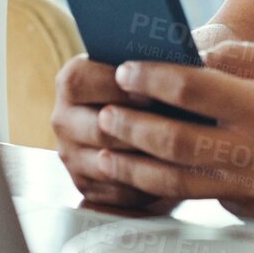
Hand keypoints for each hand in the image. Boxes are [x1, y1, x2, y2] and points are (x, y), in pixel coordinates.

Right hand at [50, 54, 176, 210]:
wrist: (145, 122)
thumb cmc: (149, 89)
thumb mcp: (147, 70)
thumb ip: (154, 64)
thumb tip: (188, 60)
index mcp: (72, 82)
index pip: (79, 81)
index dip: (115, 87)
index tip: (150, 91)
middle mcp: (65, 119)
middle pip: (97, 129)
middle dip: (138, 128)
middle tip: (174, 126)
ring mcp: (72, 155)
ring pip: (107, 165)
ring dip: (144, 159)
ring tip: (179, 152)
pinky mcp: (87, 186)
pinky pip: (115, 191)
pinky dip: (144, 185)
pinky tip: (169, 173)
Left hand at [91, 40, 253, 225]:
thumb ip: (248, 59)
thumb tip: (197, 54)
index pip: (195, 90)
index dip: (154, 79)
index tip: (127, 70)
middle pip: (175, 142)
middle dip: (131, 126)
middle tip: (104, 113)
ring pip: (178, 182)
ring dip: (134, 168)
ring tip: (104, 154)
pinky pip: (203, 199)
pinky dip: (169, 187)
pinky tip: (143, 176)